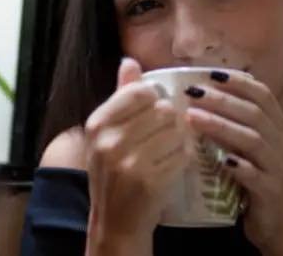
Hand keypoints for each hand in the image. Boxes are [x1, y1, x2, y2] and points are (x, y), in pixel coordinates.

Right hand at [84, 57, 192, 254]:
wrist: (116, 222)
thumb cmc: (114, 172)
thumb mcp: (108, 132)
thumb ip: (121, 95)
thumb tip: (130, 61)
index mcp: (97, 123)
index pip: (139, 92)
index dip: (154, 99)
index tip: (153, 110)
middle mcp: (109, 141)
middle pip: (162, 110)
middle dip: (170, 121)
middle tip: (164, 133)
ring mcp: (129, 162)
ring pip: (176, 130)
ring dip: (179, 138)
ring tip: (169, 148)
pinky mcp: (151, 181)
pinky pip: (183, 153)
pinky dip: (184, 157)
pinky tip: (174, 163)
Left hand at [185, 71, 282, 254]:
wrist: (278, 222)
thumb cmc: (254, 174)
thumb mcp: (247, 143)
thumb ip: (232, 120)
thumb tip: (199, 91)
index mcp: (277, 125)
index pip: (262, 94)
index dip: (238, 81)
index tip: (210, 73)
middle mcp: (281, 142)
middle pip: (254, 113)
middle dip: (222, 99)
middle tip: (192, 92)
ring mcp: (278, 167)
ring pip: (253, 140)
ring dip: (221, 126)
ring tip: (192, 118)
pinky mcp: (271, 192)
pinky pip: (256, 176)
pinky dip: (239, 166)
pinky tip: (220, 160)